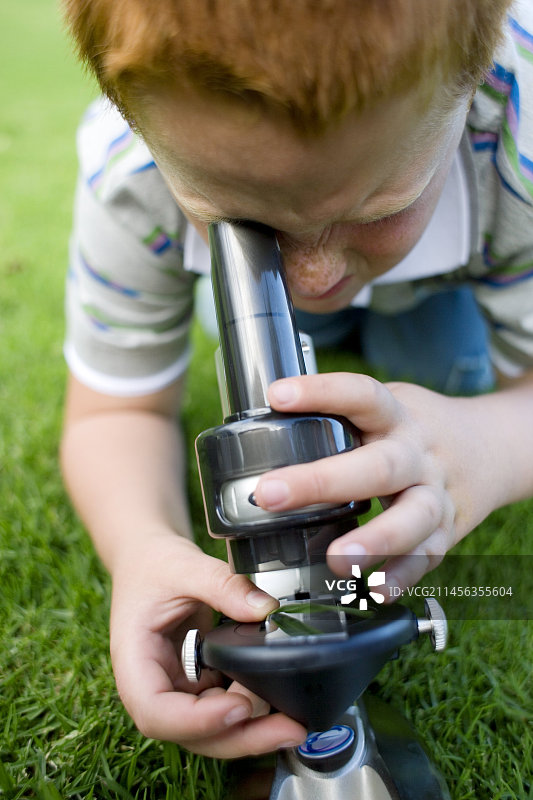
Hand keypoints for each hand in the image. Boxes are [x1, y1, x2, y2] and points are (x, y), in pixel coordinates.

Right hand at [109, 534, 306, 756]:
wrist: (150, 560)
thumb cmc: (154, 566)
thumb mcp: (185, 566)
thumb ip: (224, 585)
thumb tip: (267, 609)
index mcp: (134, 662)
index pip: (156, 712)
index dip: (197, 721)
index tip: (239, 706)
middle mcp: (155, 687)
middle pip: (192, 734)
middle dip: (242, 737)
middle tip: (290, 730)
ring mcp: (179, 690)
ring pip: (214, 730)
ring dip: (254, 728)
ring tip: (291, 711)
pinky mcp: (201, 684)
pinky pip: (227, 708)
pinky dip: (255, 709)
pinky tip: (281, 699)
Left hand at [253, 373, 495, 592]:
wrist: (491, 448)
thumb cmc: (414, 429)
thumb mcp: (386, 407)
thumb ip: (340, 416)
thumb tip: (263, 422)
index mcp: (397, 415)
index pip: (362, 395)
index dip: (321, 392)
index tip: (278, 395)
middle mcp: (419, 454)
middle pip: (380, 465)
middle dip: (323, 481)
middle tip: (270, 494)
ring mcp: (438, 494)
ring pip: (414, 518)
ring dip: (376, 540)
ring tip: (336, 559)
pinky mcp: (450, 530)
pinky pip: (429, 557)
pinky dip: (403, 576)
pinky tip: (375, 591)